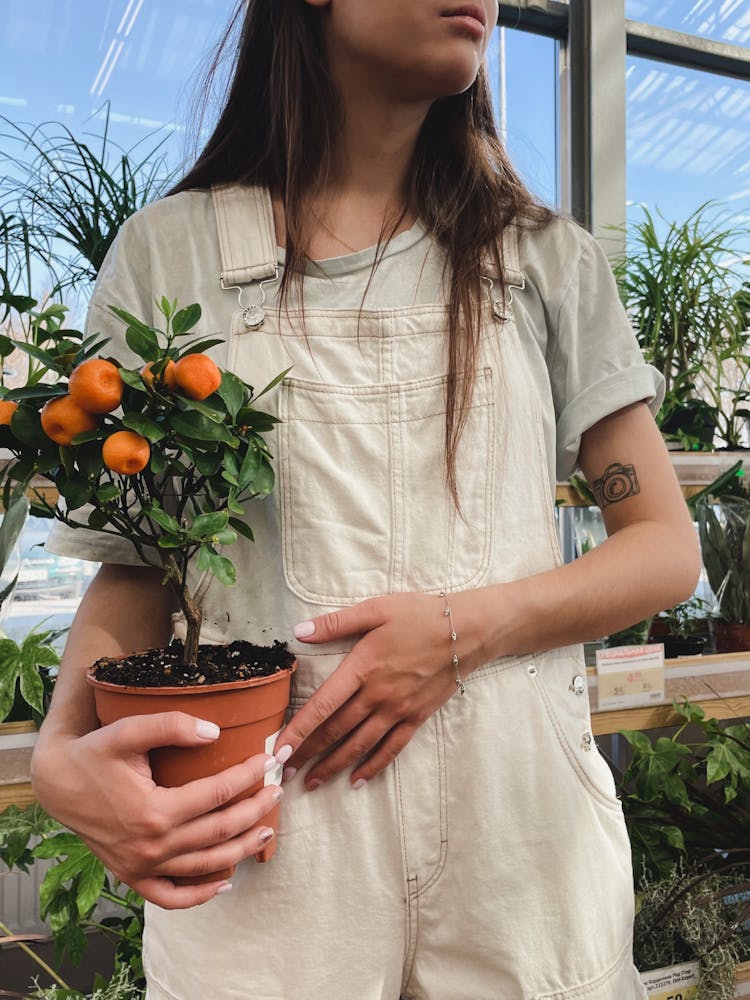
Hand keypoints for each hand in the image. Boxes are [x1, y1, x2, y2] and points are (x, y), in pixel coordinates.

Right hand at [31, 712, 281, 908]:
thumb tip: (215, 732)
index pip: (218, 794)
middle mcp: (151, 846)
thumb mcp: (128, 730)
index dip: (249, 775)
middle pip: (219, 832)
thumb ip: (171, 726)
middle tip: (278, 790)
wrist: (57, 782)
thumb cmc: (95, 752)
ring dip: (241, 851)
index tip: (270, 759)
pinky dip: (199, 895)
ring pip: (205, 867)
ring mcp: (141, 866)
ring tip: (267, 830)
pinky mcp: (132, 876)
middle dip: (255, 810)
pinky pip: (171, 897)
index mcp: (154, 810)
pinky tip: (224, 883)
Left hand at [275, 591, 481, 789]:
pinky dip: (373, 767)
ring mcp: (398, 711)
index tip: (278, 751)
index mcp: (362, 669)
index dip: (298, 730)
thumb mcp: (376, 608)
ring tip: (311, 783)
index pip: (322, 706)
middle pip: (336, 731)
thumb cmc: (419, 615)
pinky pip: (391, 749)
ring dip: (333, 766)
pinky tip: (357, 780)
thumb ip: (336, 622)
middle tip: (283, 772)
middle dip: (307, 753)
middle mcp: (377, 696)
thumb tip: (299, 631)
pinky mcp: (416, 718)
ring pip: (359, 745)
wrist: (467, 631)